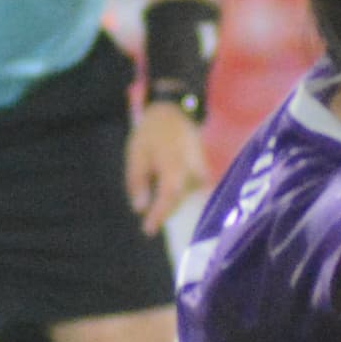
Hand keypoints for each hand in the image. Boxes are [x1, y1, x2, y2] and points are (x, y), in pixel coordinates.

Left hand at [126, 101, 209, 233]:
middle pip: (181, 199)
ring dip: (176, 205)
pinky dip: (184, 196)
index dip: (159, 215)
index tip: (148, 230)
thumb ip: (137, 181)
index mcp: (172, 164)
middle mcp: (191, 168)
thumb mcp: (136, 154)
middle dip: (167, 214)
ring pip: (190, 195)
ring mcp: (201, 167)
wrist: (172, 111)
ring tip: (160, 213)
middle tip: (151, 225)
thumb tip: (140, 208)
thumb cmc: (150, 133)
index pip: (168, 196)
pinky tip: (173, 201)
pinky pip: (195, 188)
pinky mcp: (203, 167)